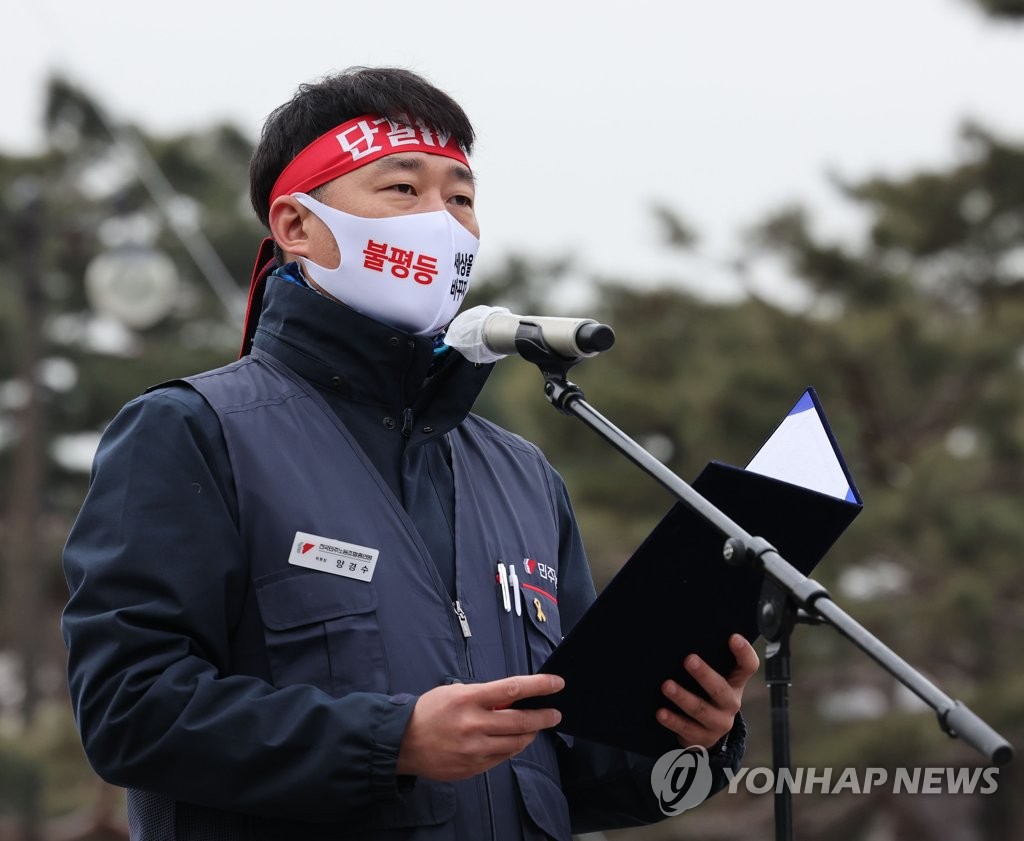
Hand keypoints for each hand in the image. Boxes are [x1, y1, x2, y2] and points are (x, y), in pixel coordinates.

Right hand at [396, 674, 563, 780]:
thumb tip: (513, 699)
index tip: (556, 683)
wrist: (403, 742)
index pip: (512, 689)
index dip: (539, 686)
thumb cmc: (429, 712)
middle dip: (544, 716)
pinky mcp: (472, 767)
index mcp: (468, 699)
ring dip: (530, 733)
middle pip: (520, 721)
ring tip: (535, 726)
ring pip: (515, 743)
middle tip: (555, 713)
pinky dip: (511, 747)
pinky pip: (501, 758)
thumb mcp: (455, 692)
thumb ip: (484, 696)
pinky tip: (513, 740)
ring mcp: (473, 749)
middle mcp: (473, 724)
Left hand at [656, 633, 759, 748]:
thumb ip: (708, 661)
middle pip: (720, 689)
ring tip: (666, 685)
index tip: (733, 637)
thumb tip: (682, 634)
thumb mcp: (714, 679)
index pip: (748, 667)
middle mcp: (730, 703)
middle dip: (704, 675)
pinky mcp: (701, 738)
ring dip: (682, 697)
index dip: (744, 653)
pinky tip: (660, 712)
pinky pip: (686, 729)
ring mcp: (717, 723)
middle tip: (689, 659)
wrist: (706, 733)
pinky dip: (672, 720)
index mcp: (735, 683)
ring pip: (700, 710)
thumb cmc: (707, 694)